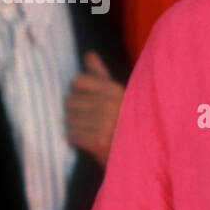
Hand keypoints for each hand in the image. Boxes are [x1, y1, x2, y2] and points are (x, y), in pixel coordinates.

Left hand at [64, 51, 124, 168]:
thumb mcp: (118, 95)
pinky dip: (76, 140)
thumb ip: (100, 75)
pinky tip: (87, 141)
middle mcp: (110, 104)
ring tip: (88, 131)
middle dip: (73, 111)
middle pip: (70, 100)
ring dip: (74, 126)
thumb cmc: (125, 122)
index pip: (77, 81)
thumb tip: (89, 54)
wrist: (141, 156)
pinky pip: (72, 136)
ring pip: (69, 119)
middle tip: (86, 120)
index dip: (76, 91)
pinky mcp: (99, 141)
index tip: (84, 100)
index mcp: (115, 90)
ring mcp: (105, 123)